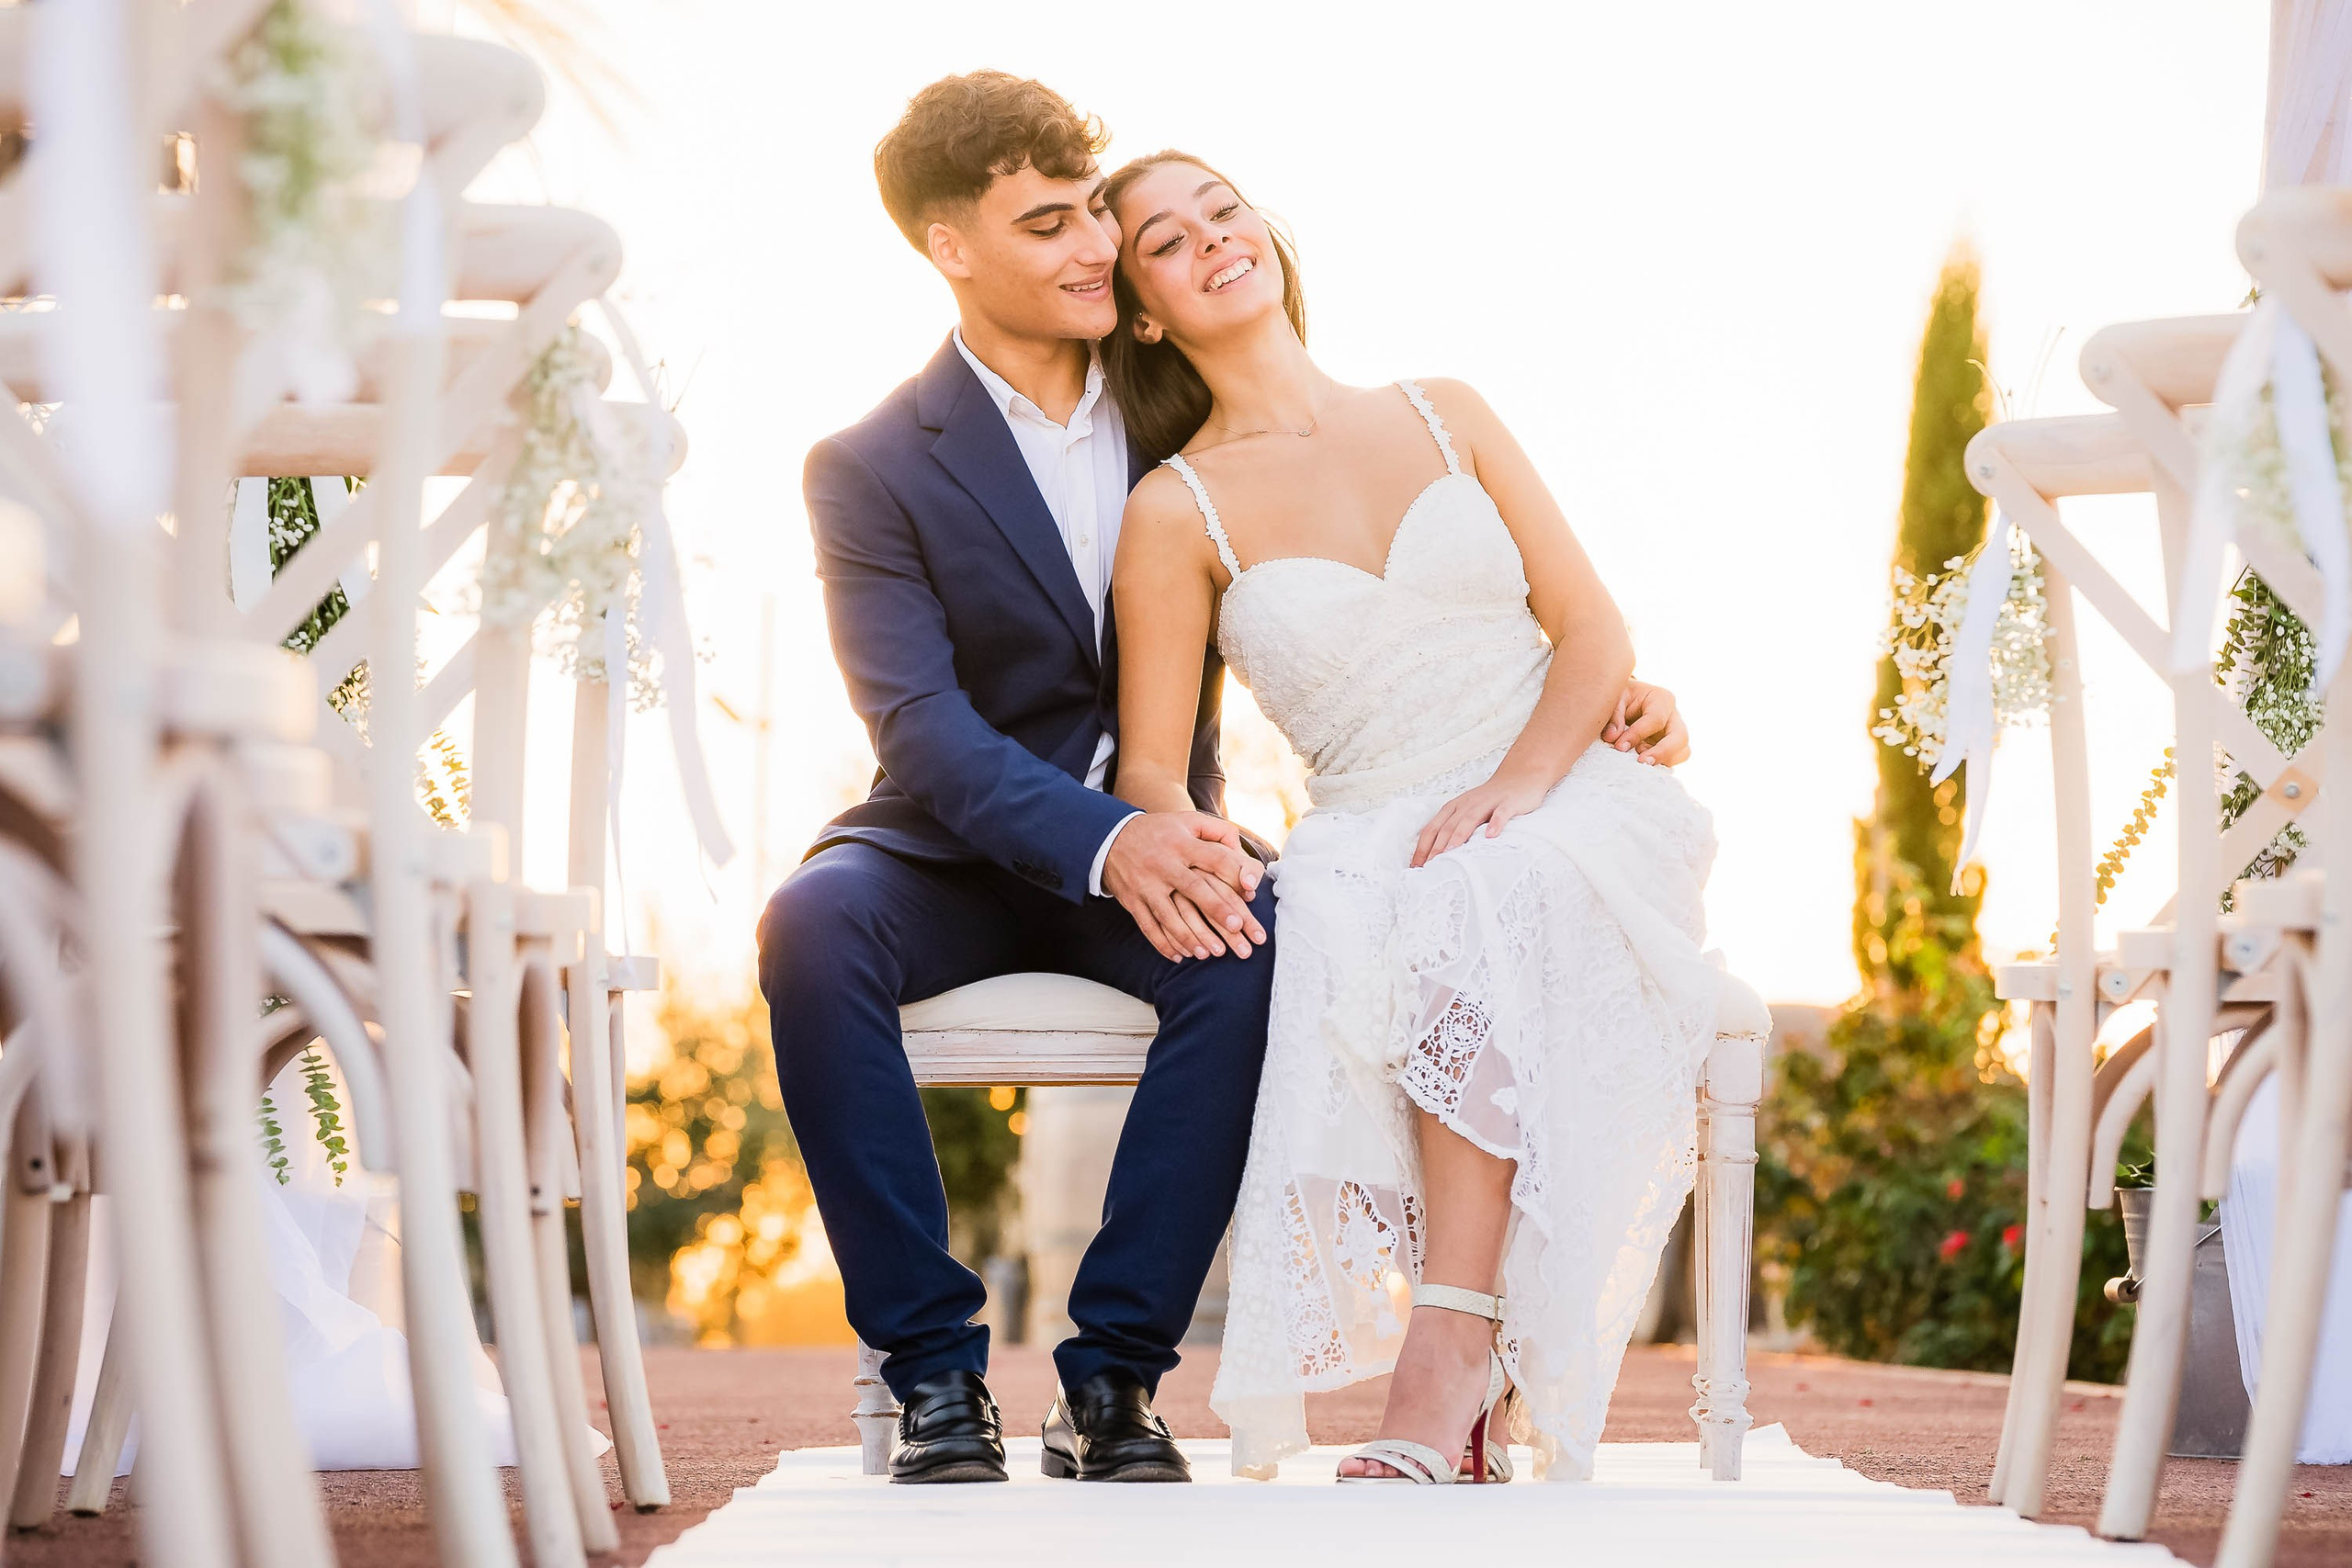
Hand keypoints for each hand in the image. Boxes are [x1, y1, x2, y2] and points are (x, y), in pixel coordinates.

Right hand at [1102, 811, 1267, 962]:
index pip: (1214, 858)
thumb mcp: (1189, 821)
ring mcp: (1146, 885)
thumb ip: (1221, 834)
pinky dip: (1163, 944)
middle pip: (1194, 888)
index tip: (1251, 894)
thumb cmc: (1161, 833)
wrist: (1111, 837)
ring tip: (1210, 954)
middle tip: (1236, 929)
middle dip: (1216, 909)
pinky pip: (1148, 926)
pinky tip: (1180, 956)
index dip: (1234, 874)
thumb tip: (1245, 862)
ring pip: (1169, 915)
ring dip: (1190, 936)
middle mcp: (1165, 864)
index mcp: (1183, 844)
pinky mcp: (1132, 901)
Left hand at [1411, 767, 1552, 867]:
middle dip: (1436, 848)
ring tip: (1450, 853)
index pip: (1432, 828)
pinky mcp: (1508, 803)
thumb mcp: (1468, 812)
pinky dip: (1495, 823)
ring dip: (1458, 836)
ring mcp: (1488, 802)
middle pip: (1447, 826)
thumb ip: (1455, 828)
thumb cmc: (1491, 800)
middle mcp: (1467, 804)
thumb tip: (1438, 857)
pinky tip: (1490, 836)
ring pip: (1469, 819)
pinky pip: (1501, 813)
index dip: (1422, 847)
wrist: (1520, 776)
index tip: (1416, 867)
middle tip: (1429, 868)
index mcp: (1454, 807)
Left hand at [1602, 679, 1688, 766]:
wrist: (1625, 703)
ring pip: (1683, 752)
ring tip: (1640, 760)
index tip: (1619, 746)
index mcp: (1662, 699)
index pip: (1656, 719)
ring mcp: (1675, 734)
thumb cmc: (1621, 698)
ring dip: (1663, 760)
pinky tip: (1642, 764)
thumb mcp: (1615, 698)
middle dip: (1662, 752)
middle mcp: (1673, 717)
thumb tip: (1612, 736)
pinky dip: (1660, 765)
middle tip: (1642, 762)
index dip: (1638, 734)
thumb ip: (1613, 715)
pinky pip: (1674, 761)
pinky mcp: (1671, 749)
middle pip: (1680, 737)